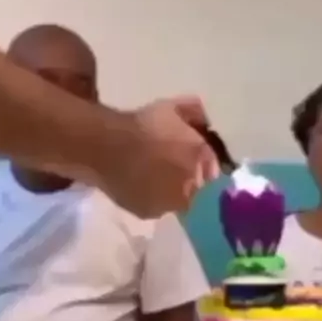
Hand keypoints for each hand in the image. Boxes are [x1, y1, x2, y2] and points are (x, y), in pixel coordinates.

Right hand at [98, 96, 219, 217]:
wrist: (105, 145)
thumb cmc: (141, 124)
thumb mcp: (173, 107)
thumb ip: (195, 112)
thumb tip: (205, 121)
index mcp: (201, 159)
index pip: (215, 169)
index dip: (207, 165)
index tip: (196, 159)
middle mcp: (191, 186)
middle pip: (198, 189)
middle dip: (191, 180)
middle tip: (173, 167)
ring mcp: (169, 204)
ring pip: (176, 200)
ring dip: (171, 191)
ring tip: (153, 176)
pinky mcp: (148, 213)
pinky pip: (155, 207)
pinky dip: (151, 198)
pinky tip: (138, 185)